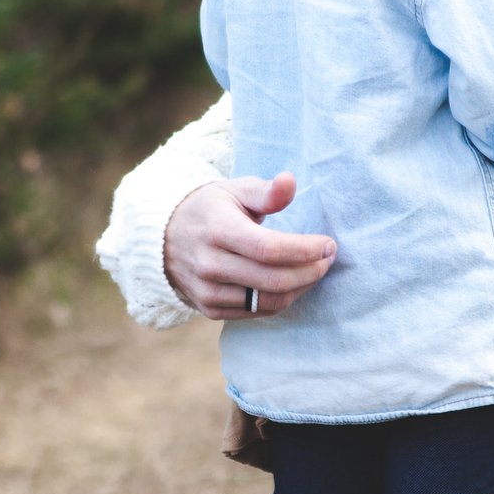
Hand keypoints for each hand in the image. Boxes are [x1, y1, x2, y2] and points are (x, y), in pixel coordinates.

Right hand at [162, 172, 336, 319]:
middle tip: (328, 258)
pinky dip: (282, 299)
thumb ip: (266, 192)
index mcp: (218, 230)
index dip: (305, 250)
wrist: (164, 239)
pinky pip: (257, 311)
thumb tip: (290, 182)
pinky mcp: (210, 309)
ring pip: (269, 300)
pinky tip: (293, 283)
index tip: (328, 244)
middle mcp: (210, 264)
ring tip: (315, 271)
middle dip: (311, 271)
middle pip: (274, 279)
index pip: (269, 249)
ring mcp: (208, 291)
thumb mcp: (234, 191)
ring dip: (301, 288)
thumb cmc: (210, 209)